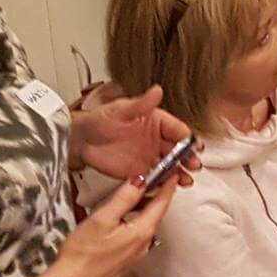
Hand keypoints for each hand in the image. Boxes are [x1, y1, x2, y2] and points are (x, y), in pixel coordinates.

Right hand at [43, 171, 176, 276]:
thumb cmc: (81, 256)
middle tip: (155, 180)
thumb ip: (124, 198)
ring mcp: (135, 254)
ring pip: (146, 224)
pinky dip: (135, 222)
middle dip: (156, 196)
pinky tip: (124, 219)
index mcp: (141, 232)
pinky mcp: (125, 260)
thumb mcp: (103, 218)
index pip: (162, 203)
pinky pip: (137, 235)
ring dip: (145, 209)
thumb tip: (140, 181)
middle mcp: (143, 244)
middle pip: (156, 214)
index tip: (172, 174)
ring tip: (137, 195)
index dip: (167, 186)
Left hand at [72, 85, 196, 186]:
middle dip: (188, 158)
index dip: (188, 138)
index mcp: (157, 121)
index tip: (195, 145)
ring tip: (187, 180)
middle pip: (178, 150)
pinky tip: (170, 186)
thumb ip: (140, 104)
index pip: (178, 129)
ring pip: (170, 165)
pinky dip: (164, 182)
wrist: (81, 140)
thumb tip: (157, 90)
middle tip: (194, 165)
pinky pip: (155, 177)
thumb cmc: (100, 120)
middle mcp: (156, 139)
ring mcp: (149, 156)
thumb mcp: (120, 110)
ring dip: (180, 172)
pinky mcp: (139, 171)